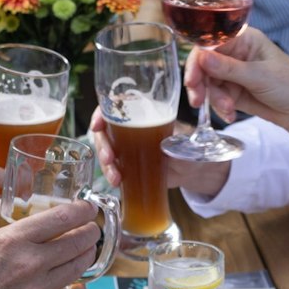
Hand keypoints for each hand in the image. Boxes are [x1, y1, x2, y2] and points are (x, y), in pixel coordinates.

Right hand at [0, 201, 97, 288]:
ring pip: (78, 267)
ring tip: (86, 251)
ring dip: (87, 256)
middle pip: (77, 241)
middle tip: (91, 229)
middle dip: (90, 232)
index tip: (87, 208)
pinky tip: (79, 286)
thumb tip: (3, 203)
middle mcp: (30, 263)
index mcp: (13, 240)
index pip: (61, 218)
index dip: (82, 210)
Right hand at [89, 106, 227, 195]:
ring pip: (105, 150)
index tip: (97, 126)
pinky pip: (112, 166)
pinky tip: (116, 182)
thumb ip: (176, 143)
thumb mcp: (185, 141)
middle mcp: (130, 126)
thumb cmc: (189, 146)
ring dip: (105, 164)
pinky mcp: (127, 163)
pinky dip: (111, 174)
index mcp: (142, 111)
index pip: (114, 106)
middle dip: (103, 145)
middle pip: (104, 131)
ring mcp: (126, 146)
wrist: (192, 168)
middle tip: (109, 159)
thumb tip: (165, 147)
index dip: (100, 114)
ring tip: (116, 178)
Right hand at [188, 28, 288, 129]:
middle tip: (197, 100)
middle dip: (200, 82)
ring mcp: (233, 73)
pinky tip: (231, 115)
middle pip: (204, 64)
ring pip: (208, 83)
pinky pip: (216, 97)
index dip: (198, 59)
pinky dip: (220, 107)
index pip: (210, 42)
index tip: (192, 78)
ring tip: (228, 109)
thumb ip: (229, 68)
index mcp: (244, 39)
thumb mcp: (260, 76)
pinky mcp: (233, 91)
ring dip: (213, 98)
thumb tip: (202, 57)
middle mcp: (235, 53)